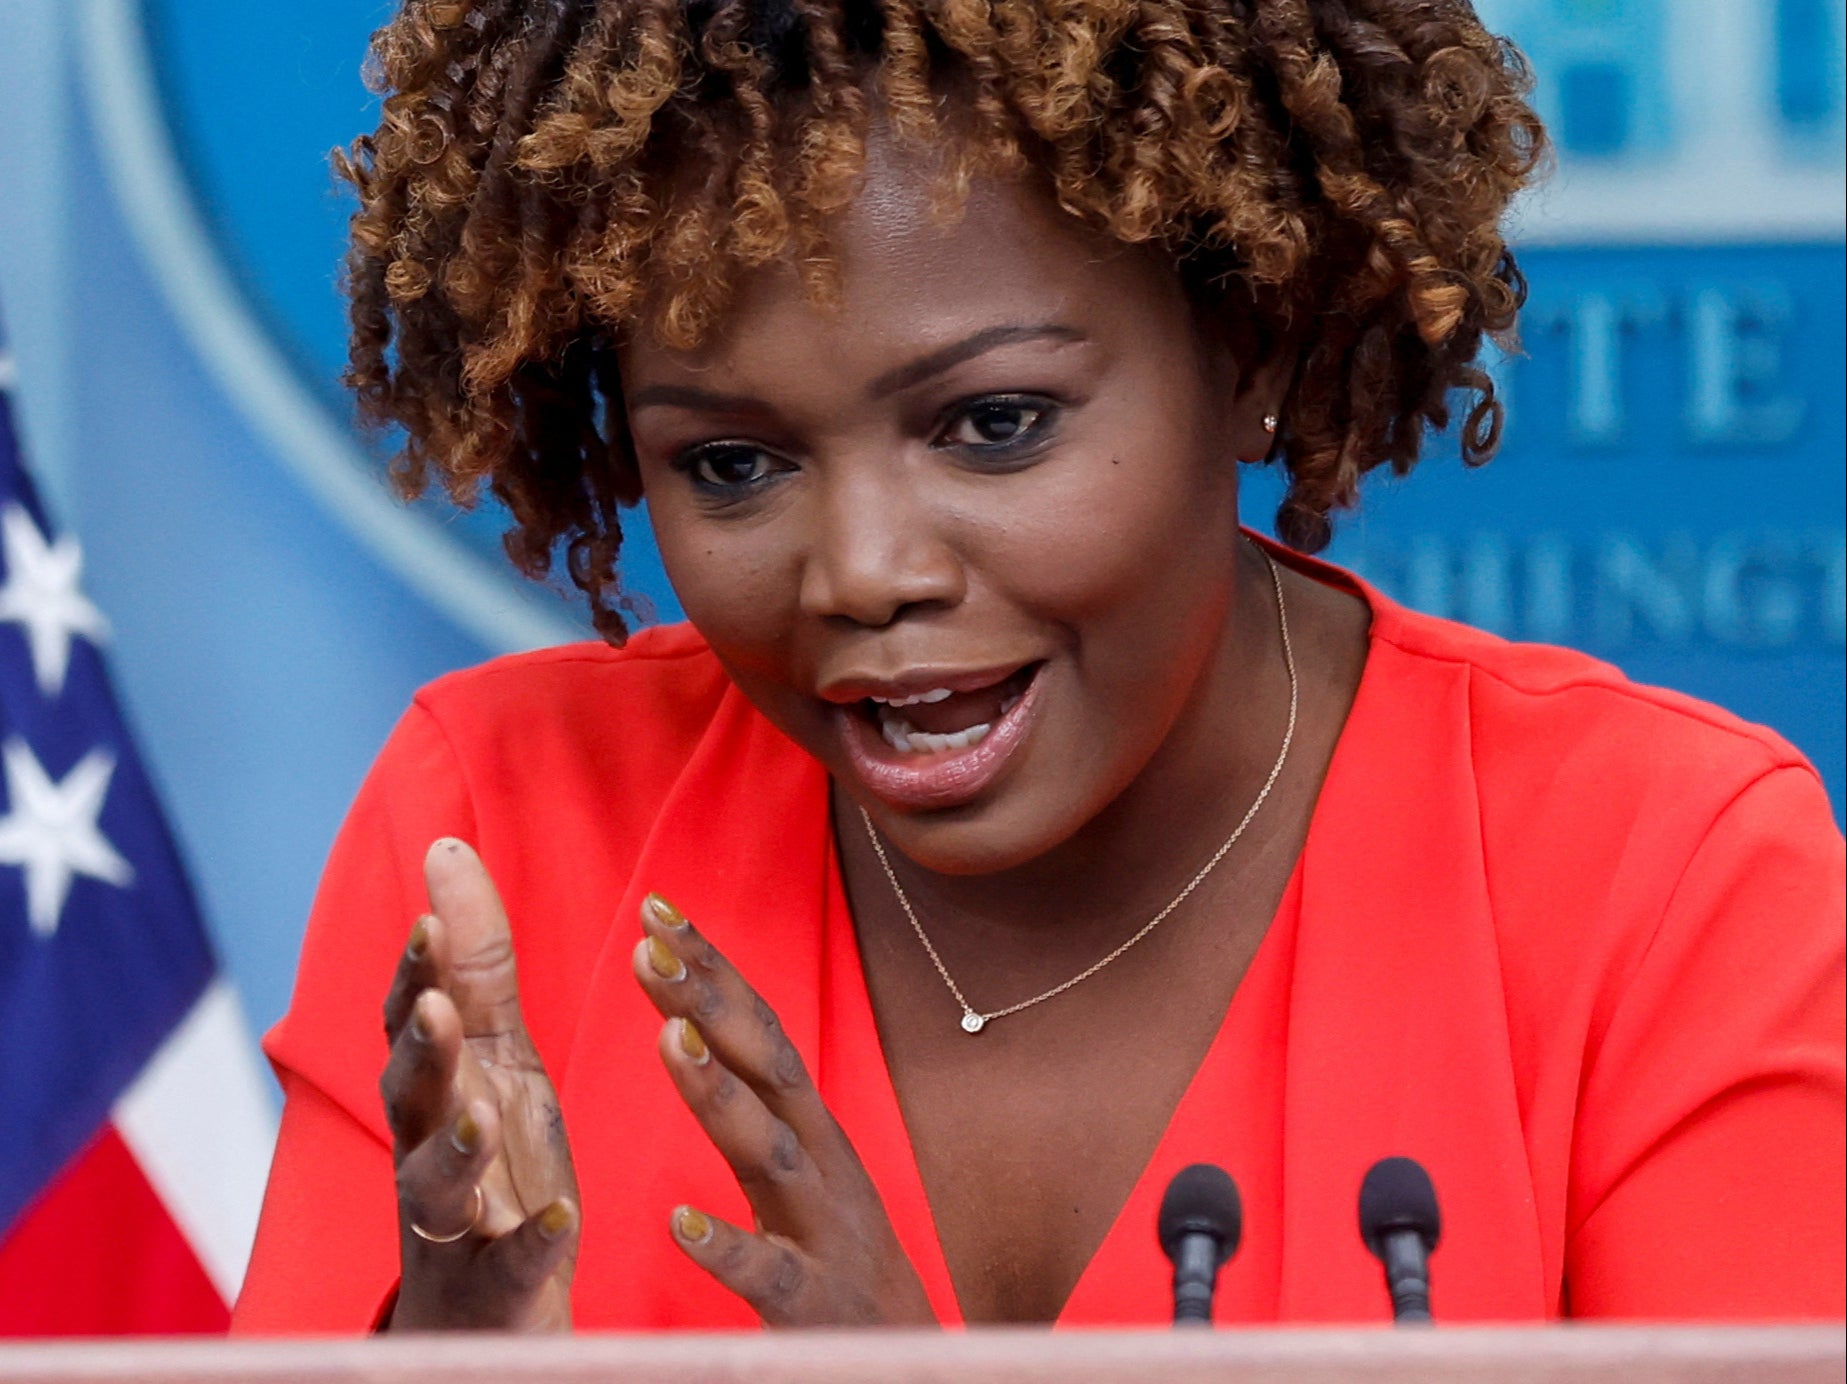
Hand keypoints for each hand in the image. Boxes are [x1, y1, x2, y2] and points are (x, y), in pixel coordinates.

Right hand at [379, 838, 580, 1329]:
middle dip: (421, 1052)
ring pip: (436, 1187)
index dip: (418, 977)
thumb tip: (447, 847)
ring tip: (483, 1114)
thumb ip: (475, 962)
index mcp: (437, 1088)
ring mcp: (456, 1225)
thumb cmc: (493, 1159)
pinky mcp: (498, 1288)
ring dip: (456, 1148)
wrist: (490, 1308)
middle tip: (436, 1008)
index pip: (414, 1024)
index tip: (430, 921)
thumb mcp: (496, 1054)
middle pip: (409, 1099)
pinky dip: (528, 1244)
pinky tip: (559, 1219)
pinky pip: (506, 1267)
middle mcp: (430, 1151)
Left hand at [632, 893, 936, 1326]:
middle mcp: (825, 1165)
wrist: (915, 1369)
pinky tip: (682, 1223)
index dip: (713, 970)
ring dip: (722, 1095)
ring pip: (773, 1154)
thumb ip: (751, 1109)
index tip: (658, 910)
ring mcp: (825, 1232)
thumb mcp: (798, 1173)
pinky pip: (769, 1275)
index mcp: (811, 1131)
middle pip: (769, 1069)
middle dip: (712, 1002)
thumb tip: (691, 1028)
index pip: (760, 1033)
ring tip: (670, 1040)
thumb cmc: (839, 1265)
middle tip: (651, 945)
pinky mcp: (815, 1306)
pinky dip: (730, 1246)